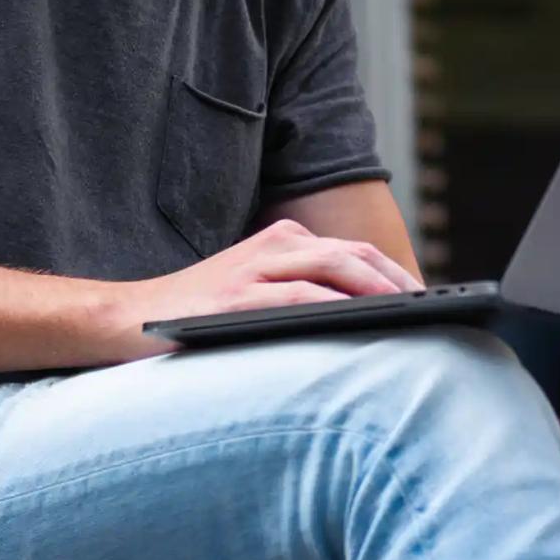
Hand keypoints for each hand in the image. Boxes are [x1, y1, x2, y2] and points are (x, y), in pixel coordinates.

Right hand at [110, 218, 423, 359]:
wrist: (127, 318)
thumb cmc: (198, 313)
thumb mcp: (255, 291)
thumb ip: (300, 291)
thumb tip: (366, 317)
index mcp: (282, 240)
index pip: (354, 252)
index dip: (395, 274)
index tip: (427, 300)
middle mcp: (273, 246)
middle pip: (354, 255)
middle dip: (398, 280)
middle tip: (432, 307)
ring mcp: (254, 268)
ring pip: (334, 267)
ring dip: (377, 288)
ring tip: (409, 311)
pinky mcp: (236, 297)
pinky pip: (297, 295)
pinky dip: (334, 304)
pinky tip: (358, 318)